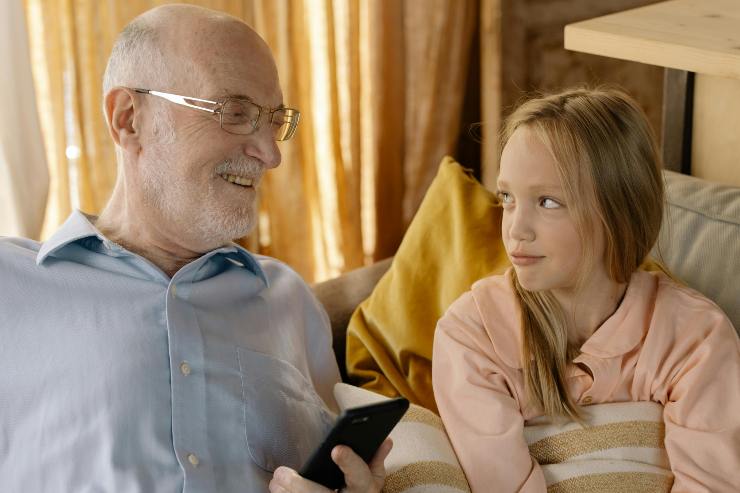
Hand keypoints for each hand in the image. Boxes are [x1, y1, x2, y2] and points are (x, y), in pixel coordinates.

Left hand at [268, 438, 392, 492]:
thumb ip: (376, 459)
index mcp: (365, 489)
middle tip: (281, 474)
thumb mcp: (374, 478)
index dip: (349, 462)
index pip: (360, 475)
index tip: (336, 449)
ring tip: (275, 482)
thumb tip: (385, 440)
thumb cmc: (363, 492)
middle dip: (299, 487)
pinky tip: (277, 490)